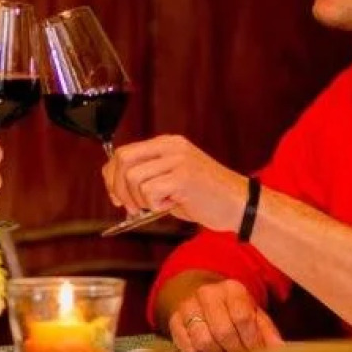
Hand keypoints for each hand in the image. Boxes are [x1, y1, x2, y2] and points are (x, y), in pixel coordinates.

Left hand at [102, 135, 246, 230]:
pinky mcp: (184, 177)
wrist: (240, 205)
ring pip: (134, 178)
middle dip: (119, 188)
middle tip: (131, 208)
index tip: (115, 196)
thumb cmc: (206, 197)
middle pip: (123, 160)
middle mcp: (172, 147)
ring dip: (139, 200)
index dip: (112, 176)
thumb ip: (149, 177)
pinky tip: (171, 205)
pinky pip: (150, 191)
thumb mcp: (173, 179)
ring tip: (158, 205)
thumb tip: (116, 187)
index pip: (123, 152)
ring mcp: (178, 160)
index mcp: (167, 143)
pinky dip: (154, 205)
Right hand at [166, 279, 283, 351]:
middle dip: (235, 351)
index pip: (242, 318)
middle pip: (223, 331)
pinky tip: (207, 351)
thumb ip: (268, 334)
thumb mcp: (255, 316)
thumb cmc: (234, 311)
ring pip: (203, 340)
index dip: (251, 341)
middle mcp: (207, 292)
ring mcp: (187, 305)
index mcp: (232, 288)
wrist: (202, 298)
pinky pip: (186, 345)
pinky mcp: (173, 320)